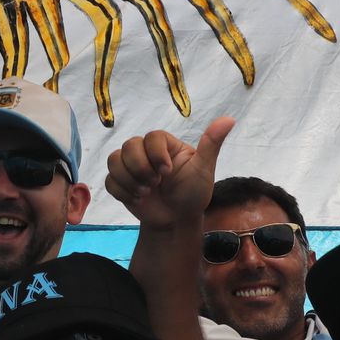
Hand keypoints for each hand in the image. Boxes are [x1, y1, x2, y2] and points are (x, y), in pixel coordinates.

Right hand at [105, 118, 235, 231]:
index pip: (152, 136)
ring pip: (114, 159)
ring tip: (145, 193)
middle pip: (129, 145)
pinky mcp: (121, 182)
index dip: (155, 154)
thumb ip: (211, 144)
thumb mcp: (203, 169)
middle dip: (140, 169)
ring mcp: (131, 167)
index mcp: (165, 145)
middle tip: (155, 185)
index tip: (167, 172)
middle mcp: (146, 151)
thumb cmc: (193, 193)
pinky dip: (122, 192)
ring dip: (129, 180)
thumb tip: (230, 119)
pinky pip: (109, 180)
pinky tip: (137, 200)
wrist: (177, 220)